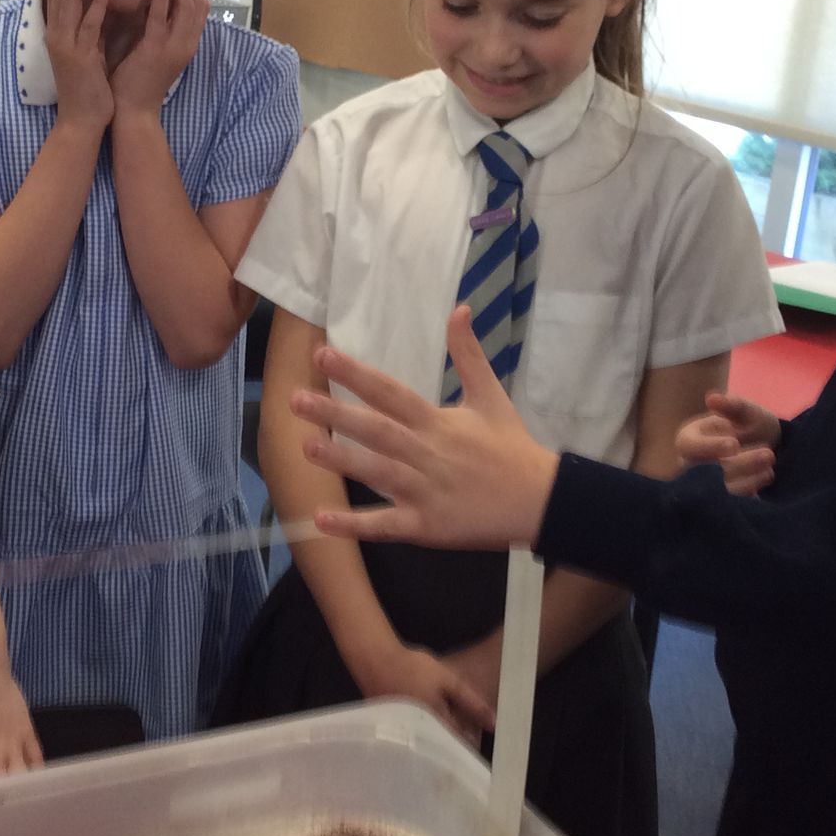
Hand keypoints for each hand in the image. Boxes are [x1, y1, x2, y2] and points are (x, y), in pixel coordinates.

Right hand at [44, 0, 113, 136]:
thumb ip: (89, 27)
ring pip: (70, 3)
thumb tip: (98, 3)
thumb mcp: (88, 51)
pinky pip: (90, 25)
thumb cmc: (87, 88)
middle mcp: (57, 34)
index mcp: (59, 32)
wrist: (81, 121)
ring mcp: (66, 45)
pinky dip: (98, 4)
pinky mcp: (81, 56)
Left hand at [109, 0, 205, 114]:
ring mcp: (175, 47)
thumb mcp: (154, 50)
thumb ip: (159, 27)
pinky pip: (163, 18)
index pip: (200, 7)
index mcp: (187, 43)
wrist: (132, 111)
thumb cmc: (138, 81)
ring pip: (189, 6)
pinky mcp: (157, 50)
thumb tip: (153, 1)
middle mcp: (187, 44)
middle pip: (200, 1)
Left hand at [295, 307, 559, 550]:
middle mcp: (427, 452)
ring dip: (341, 459)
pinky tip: (321, 520)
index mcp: (438, 421)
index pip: (390, 392)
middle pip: (376, 429)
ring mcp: (425, 491)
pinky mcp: (426, 526)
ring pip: (376, 473)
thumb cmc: (511, 447)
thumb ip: (469, 354)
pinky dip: (354, 525)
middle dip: (335, 413)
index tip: (322, 354)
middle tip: (295, 400)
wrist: (540, 501)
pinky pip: (385, 525)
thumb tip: (459, 308)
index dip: (356, 373)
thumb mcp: (491, 396)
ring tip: (305, 446)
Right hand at [360, 641, 495, 744]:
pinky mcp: (393, 733)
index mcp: (435, 726)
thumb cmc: (413, 668)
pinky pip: (414, 742)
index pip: (459, 747)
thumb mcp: (448, 680)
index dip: (470, 746)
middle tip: (465, 739)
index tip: (478, 743)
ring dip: (438, 744)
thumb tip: (494, 724)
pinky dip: (423, 738)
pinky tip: (427, 727)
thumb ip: (472, 702)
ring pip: (428, 748)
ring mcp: (404, 737)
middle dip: (454, 748)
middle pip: (442, 751)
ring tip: (447, 733)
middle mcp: (419, 737)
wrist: (375, 660)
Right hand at [675, 392, 780, 495]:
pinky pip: (734, 503)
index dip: (709, 447)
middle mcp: (694, 466)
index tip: (734, 444)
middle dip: (739, 464)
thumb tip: (712, 398)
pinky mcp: (725, 501)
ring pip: (722, 490)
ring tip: (771, 466)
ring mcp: (709, 485)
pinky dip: (753, 489)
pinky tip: (767, 475)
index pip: (689, 446)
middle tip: (768, 454)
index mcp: (690, 440)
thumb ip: (731, 406)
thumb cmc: (747, 425)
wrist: (766, 446)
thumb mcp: (745, 411)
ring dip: (749, 479)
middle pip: (707, 472)